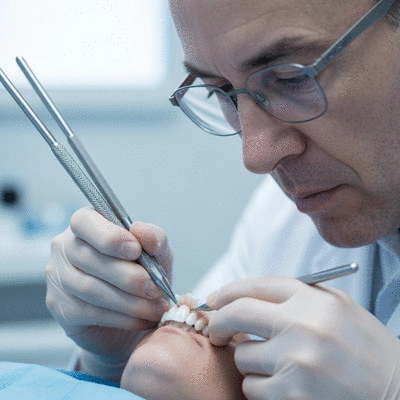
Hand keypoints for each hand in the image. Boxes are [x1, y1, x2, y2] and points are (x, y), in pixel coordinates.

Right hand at [45, 207, 171, 380]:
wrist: (133, 315)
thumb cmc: (142, 273)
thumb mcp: (157, 253)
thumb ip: (154, 237)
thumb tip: (141, 231)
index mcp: (88, 224)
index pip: (84, 221)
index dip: (109, 237)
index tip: (136, 251)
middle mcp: (65, 247)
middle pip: (89, 258)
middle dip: (128, 276)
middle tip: (155, 289)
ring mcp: (58, 277)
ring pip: (90, 288)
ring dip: (129, 301)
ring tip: (156, 308)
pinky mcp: (60, 307)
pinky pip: (89, 312)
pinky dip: (121, 317)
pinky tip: (142, 320)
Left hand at [206, 276, 399, 399]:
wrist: (396, 393)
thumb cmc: (365, 348)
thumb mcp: (338, 306)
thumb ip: (295, 295)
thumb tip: (247, 296)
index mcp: (314, 301)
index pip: (257, 285)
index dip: (229, 290)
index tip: (215, 299)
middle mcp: (303, 328)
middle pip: (237, 313)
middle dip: (219, 321)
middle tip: (217, 331)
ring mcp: (296, 364)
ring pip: (243, 356)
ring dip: (251, 361)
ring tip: (278, 365)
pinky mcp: (291, 397)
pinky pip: (252, 387)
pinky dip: (261, 387)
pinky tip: (285, 385)